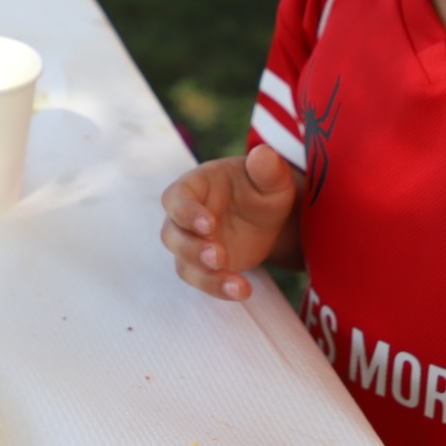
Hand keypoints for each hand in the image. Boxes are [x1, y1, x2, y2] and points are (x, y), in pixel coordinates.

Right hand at [159, 145, 298, 300]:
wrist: (271, 217)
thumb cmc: (264, 188)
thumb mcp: (272, 177)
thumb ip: (267, 167)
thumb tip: (263, 153)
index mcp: (196, 185)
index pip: (176, 197)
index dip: (186, 212)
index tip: (208, 224)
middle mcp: (186, 216)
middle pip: (172, 234)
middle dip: (192, 249)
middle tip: (219, 257)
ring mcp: (192, 243)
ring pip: (183, 263)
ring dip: (205, 276)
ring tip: (236, 284)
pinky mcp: (203, 266)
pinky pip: (202, 280)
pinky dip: (219, 288)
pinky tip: (242, 291)